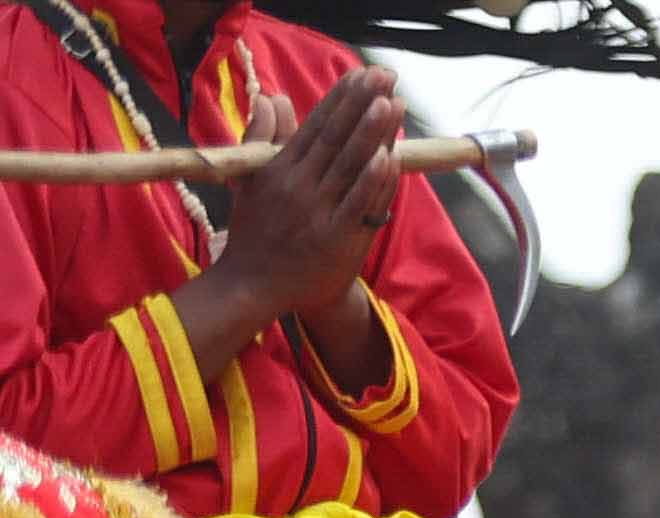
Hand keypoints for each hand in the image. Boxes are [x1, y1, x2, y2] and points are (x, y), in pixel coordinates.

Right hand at [184, 65, 400, 356]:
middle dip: (361, 105)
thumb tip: (273, 96)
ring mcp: (320, 212)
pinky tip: (391, 157)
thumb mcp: (251, 179)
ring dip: (373, 134)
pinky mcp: (338, 240)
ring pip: (350, 166)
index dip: (340, 99)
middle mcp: (299, 185)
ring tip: (392, 103)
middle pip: (336, 138)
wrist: (255, 285)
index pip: (315, 125)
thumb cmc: (257, 230)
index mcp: (279, 168)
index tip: (361, 75)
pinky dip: (375, 181)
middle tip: (385, 76)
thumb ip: (263, 137)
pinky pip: (360, 205)